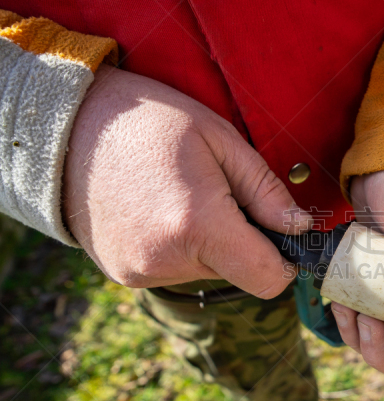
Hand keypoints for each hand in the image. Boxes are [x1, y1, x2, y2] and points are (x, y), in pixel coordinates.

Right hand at [63, 65, 311, 296]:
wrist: (66, 127)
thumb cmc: (150, 122)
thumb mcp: (221, 140)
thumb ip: (266, 191)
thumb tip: (300, 229)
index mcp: (198, 225)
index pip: (268, 279)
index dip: (284, 262)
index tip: (282, 236)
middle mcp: (167, 260)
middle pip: (238, 271)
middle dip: (241, 240)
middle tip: (216, 194)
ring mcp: (141, 272)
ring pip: (207, 271)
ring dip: (209, 243)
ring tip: (181, 197)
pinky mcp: (124, 275)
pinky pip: (175, 270)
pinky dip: (180, 247)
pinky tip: (160, 210)